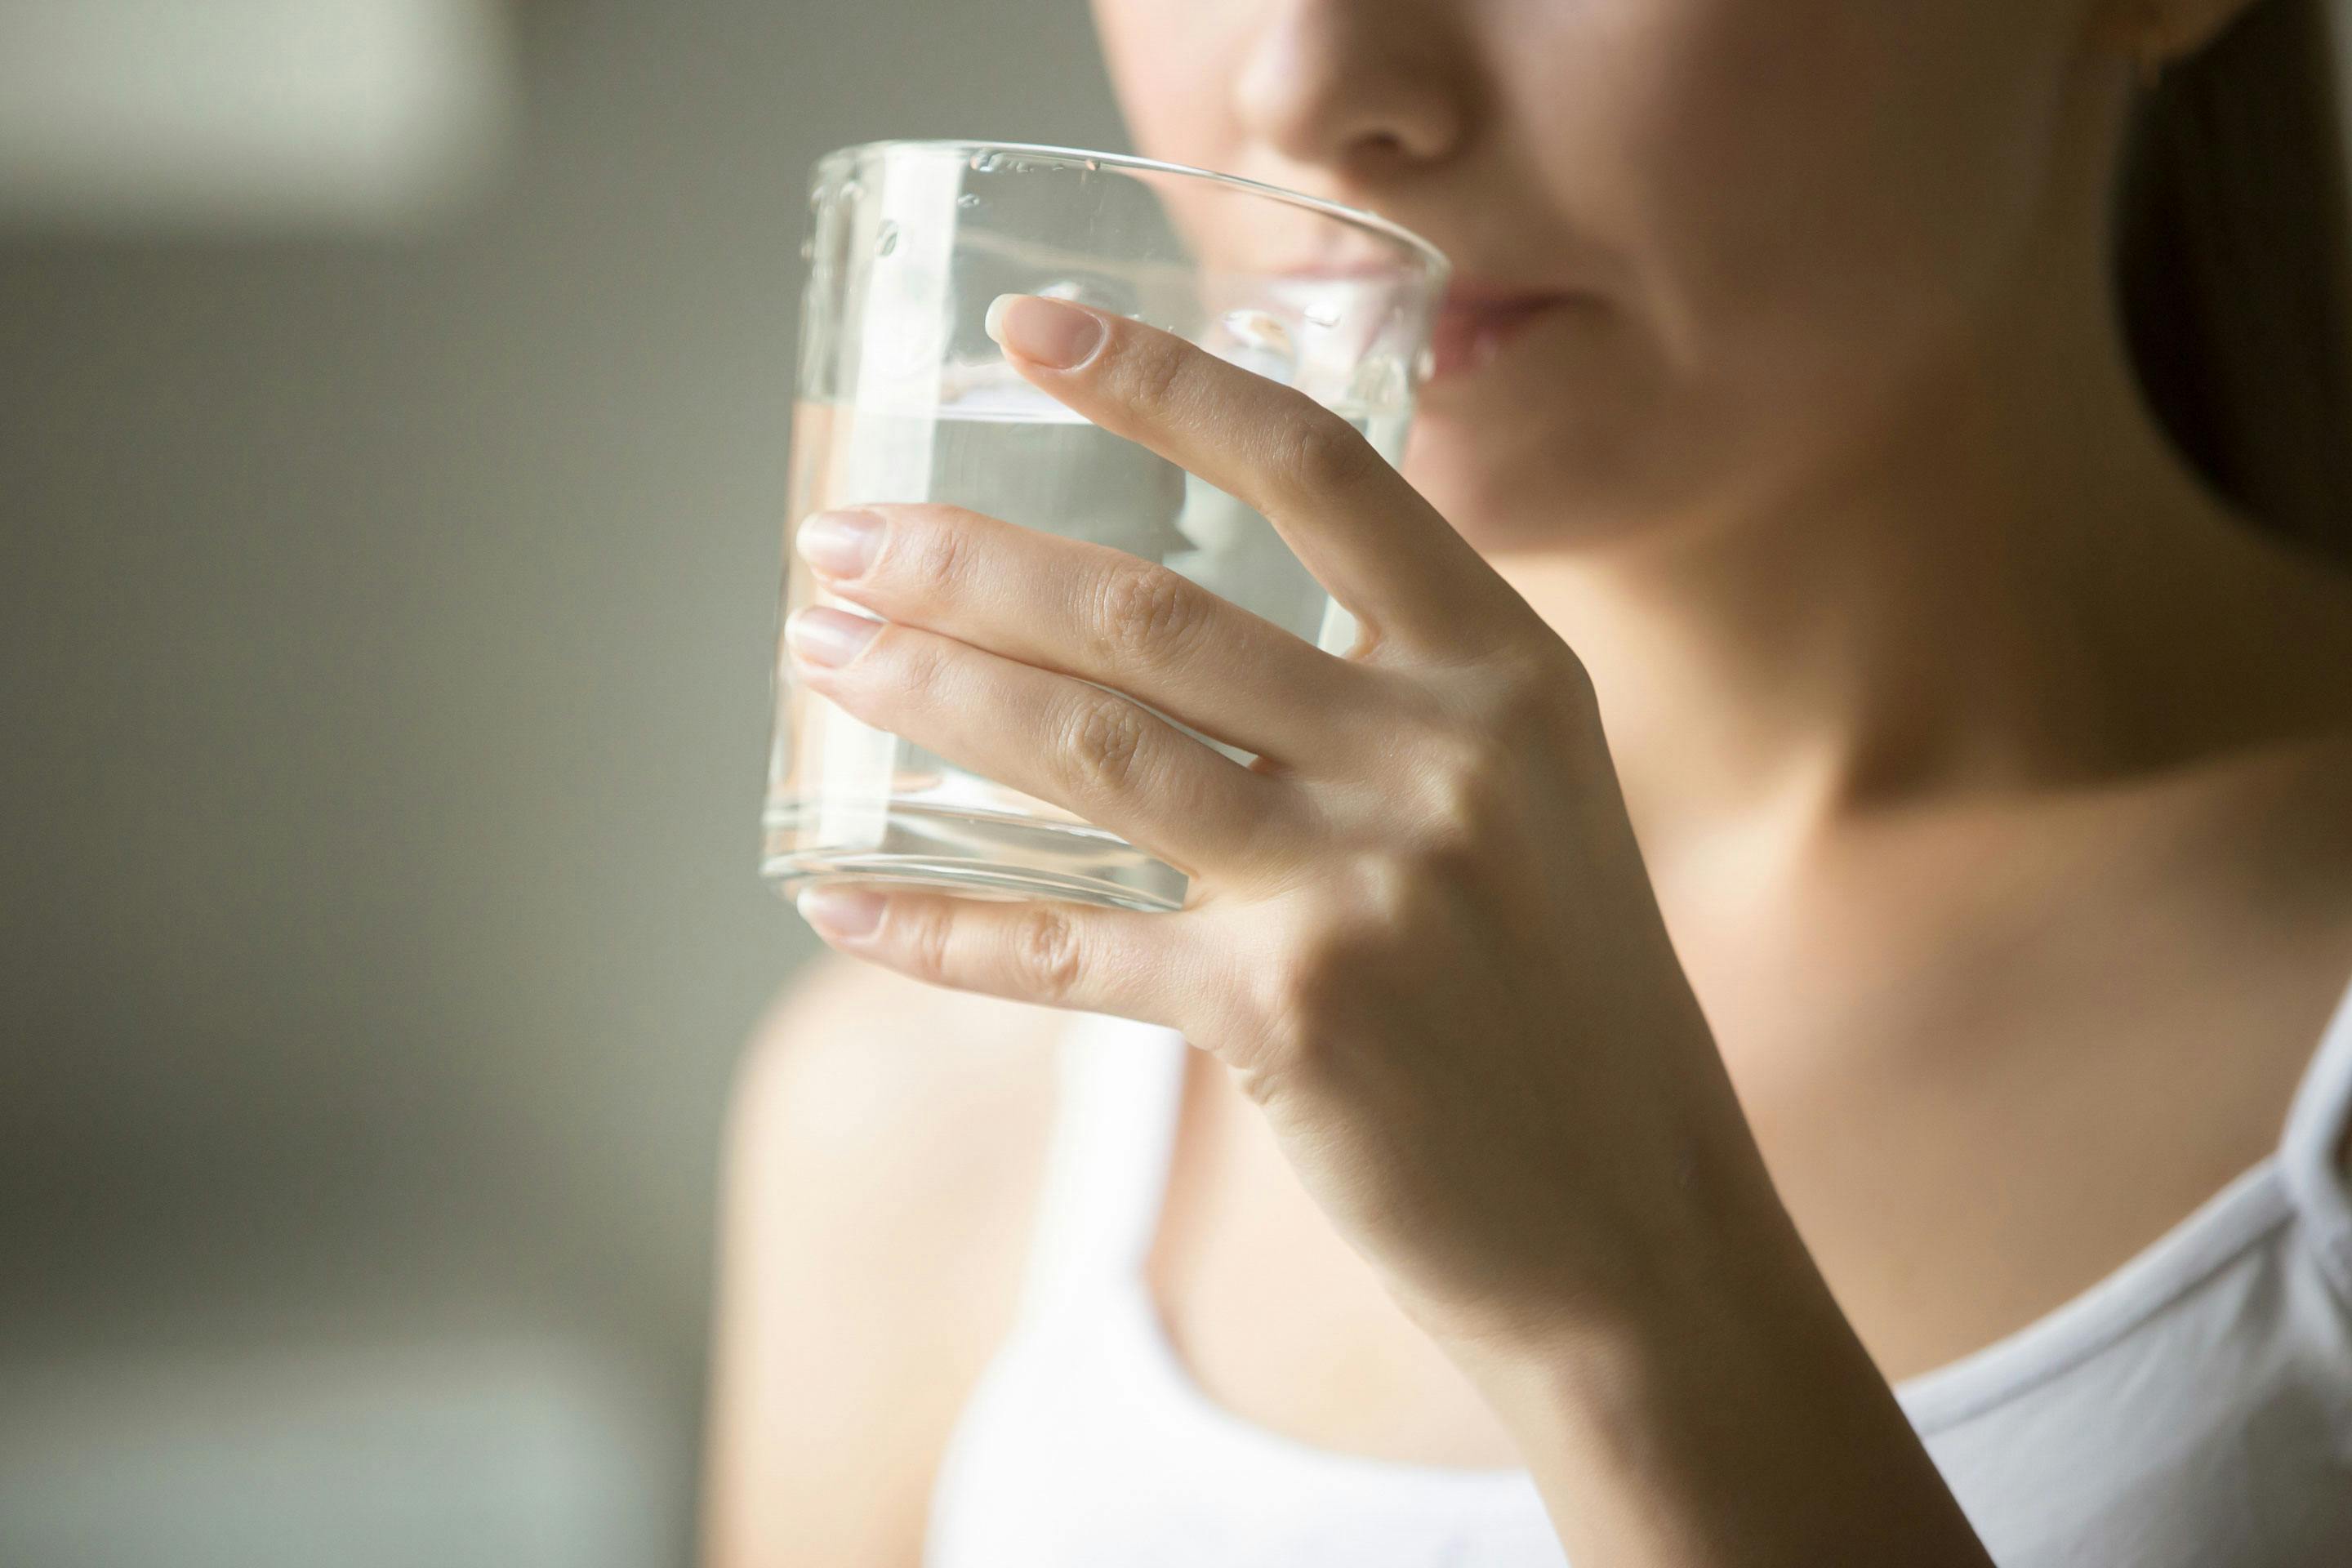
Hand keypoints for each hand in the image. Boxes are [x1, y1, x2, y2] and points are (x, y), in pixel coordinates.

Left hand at [783, 292, 1774, 1361]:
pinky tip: (838, 897)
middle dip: (969, 559)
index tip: (1027, 328)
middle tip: (841, 537)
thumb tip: (1171, 632)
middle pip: (1155, 610)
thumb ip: (1393, 696)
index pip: (1317, 467)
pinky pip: (1068, 949)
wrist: (1637, 1227)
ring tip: (821, 653)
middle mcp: (1444, 754)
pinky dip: (939, 925)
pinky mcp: (1289, 1019)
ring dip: (929, 690)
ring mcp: (1367, 886)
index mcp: (1509, 668)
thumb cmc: (1559, 999)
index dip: (1161, 380)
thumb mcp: (1530, 800)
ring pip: (1093, 747)